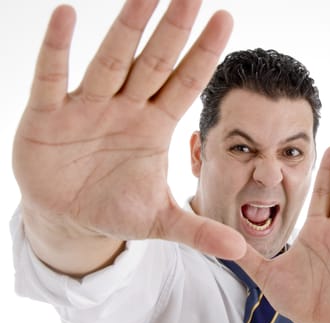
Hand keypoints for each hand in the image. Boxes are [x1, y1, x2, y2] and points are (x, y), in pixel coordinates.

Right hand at [12, 0, 244, 267]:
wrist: (71, 216)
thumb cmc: (117, 208)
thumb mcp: (160, 220)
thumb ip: (198, 230)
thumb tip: (240, 251)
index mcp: (154, 127)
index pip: (186, 84)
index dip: (204, 55)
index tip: (225, 20)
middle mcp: (125, 108)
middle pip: (153, 63)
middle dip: (172, 30)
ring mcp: (87, 107)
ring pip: (110, 62)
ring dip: (126, 28)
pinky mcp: (48, 117)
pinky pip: (52, 78)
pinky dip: (56, 51)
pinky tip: (66, 17)